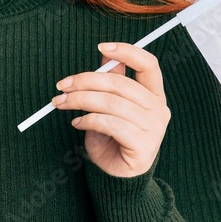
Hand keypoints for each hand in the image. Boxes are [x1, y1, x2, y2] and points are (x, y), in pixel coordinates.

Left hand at [50, 42, 169, 177]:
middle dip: (86, 80)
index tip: (101, 46)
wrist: (118, 175)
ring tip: (62, 104)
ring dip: (80, 100)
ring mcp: (153, 128)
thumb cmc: (113, 137)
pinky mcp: (143, 145)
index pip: (148, 64)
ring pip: (111, 103)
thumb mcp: (110, 105)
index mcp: (154, 94)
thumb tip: (105, 54)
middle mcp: (158, 108)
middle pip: (120, 83)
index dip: (126, 51)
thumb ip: (112, 81)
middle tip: (63, 85)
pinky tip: (77, 123)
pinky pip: (110, 124)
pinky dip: (88, 121)